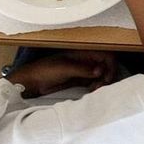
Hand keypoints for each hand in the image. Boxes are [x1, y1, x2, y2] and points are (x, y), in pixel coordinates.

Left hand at [6, 50, 120, 96]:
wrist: (33, 82)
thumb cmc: (45, 70)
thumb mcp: (65, 68)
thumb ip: (83, 69)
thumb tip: (100, 70)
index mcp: (84, 53)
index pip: (106, 56)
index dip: (110, 66)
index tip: (106, 77)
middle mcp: (87, 60)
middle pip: (107, 66)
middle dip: (107, 76)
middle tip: (101, 86)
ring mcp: (84, 70)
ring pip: (102, 75)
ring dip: (102, 83)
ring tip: (95, 90)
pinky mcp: (81, 80)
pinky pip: (95, 82)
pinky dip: (97, 87)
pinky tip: (92, 91)